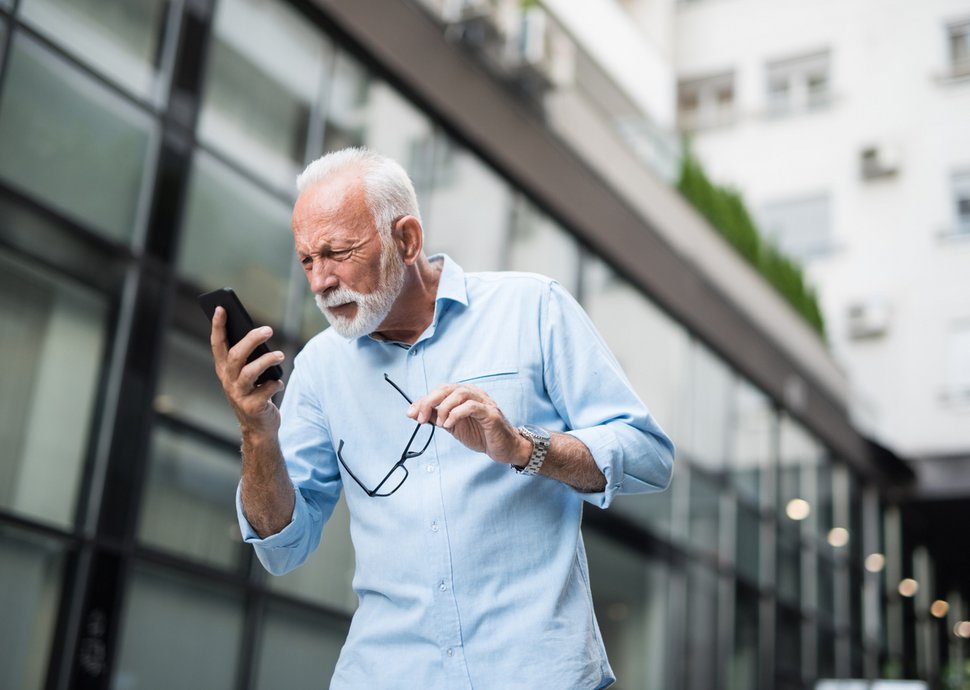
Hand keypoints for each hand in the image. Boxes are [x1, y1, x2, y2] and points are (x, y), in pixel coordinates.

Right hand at [209, 306, 284, 434]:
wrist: (258, 428)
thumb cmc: (254, 394)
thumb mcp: (247, 374)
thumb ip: (249, 357)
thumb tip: (260, 333)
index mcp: (224, 369)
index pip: (217, 344)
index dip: (217, 326)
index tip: (221, 308)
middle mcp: (228, 381)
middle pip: (236, 355)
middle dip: (251, 340)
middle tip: (268, 329)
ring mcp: (239, 394)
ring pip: (250, 372)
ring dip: (267, 361)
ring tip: (280, 355)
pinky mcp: (252, 406)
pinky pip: (267, 389)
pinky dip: (275, 384)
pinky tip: (278, 383)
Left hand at [406, 383, 530, 465]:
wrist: (504, 448)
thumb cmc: (481, 434)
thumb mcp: (452, 426)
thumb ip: (435, 417)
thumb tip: (412, 412)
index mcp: (464, 395)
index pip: (440, 391)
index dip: (423, 400)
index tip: (411, 414)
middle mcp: (474, 394)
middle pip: (447, 388)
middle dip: (429, 402)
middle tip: (419, 418)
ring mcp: (484, 402)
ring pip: (459, 393)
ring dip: (444, 408)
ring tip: (439, 424)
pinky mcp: (491, 413)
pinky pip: (471, 407)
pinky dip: (456, 414)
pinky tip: (449, 424)